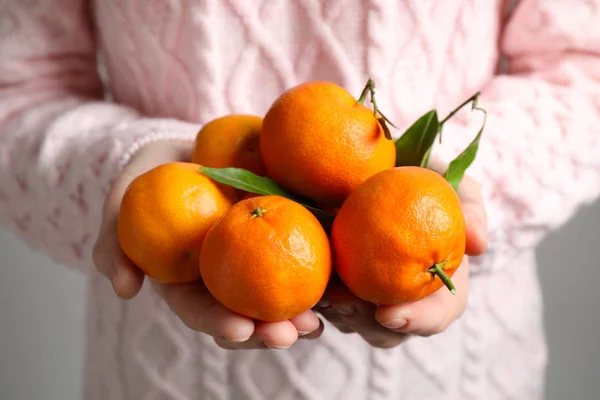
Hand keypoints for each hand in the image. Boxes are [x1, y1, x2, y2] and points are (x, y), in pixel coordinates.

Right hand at [92, 140, 322, 348]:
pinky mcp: (287, 232)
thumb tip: (124, 289)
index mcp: (191, 280)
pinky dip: (324, 274)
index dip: (219, 323)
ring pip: (281, 296)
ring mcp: (259, 256)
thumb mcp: (122, 202)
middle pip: (248, 314)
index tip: (238, 329)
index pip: (202, 310)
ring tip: (318, 320)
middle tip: (288, 334)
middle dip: (267, 331)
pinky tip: (342, 284)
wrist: (191, 146)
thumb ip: (115, 241)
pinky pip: (307, 256)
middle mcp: (228, 276)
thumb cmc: (151, 176)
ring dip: (301, 313)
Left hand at [317, 170, 487, 348]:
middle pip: (386, 332)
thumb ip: (469, 204)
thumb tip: (478, 244)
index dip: (418, 322)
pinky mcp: (330, 283)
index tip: (389, 314)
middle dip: (366, 324)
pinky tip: (303, 284)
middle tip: (346, 303)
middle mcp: (397, 296)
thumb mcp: (448, 177)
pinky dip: (311, 300)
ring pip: (348, 323)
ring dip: (335, 312)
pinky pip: (319, 304)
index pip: (436, 315)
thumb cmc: (415, 176)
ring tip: (323, 290)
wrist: (365, 164)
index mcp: (433, 283)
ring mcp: (362, 295)